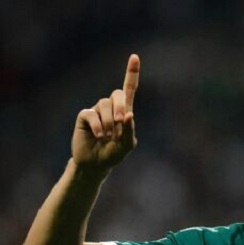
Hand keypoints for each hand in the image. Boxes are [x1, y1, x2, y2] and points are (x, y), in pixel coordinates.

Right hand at [71, 54, 139, 170]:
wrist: (95, 164)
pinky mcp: (84, 117)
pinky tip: (99, 135)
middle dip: (121, 106)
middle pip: (117, 94)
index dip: (131, 73)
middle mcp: (110, 108)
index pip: (129, 89)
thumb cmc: (113, 154)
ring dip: (109, 121)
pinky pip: (91, 114)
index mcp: (125, 111)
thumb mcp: (126, 146)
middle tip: (121, 121)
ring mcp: (96, 111)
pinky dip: (97, 125)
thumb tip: (129, 115)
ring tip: (107, 136)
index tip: (134, 56)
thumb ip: (129, 131)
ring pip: (104, 104)